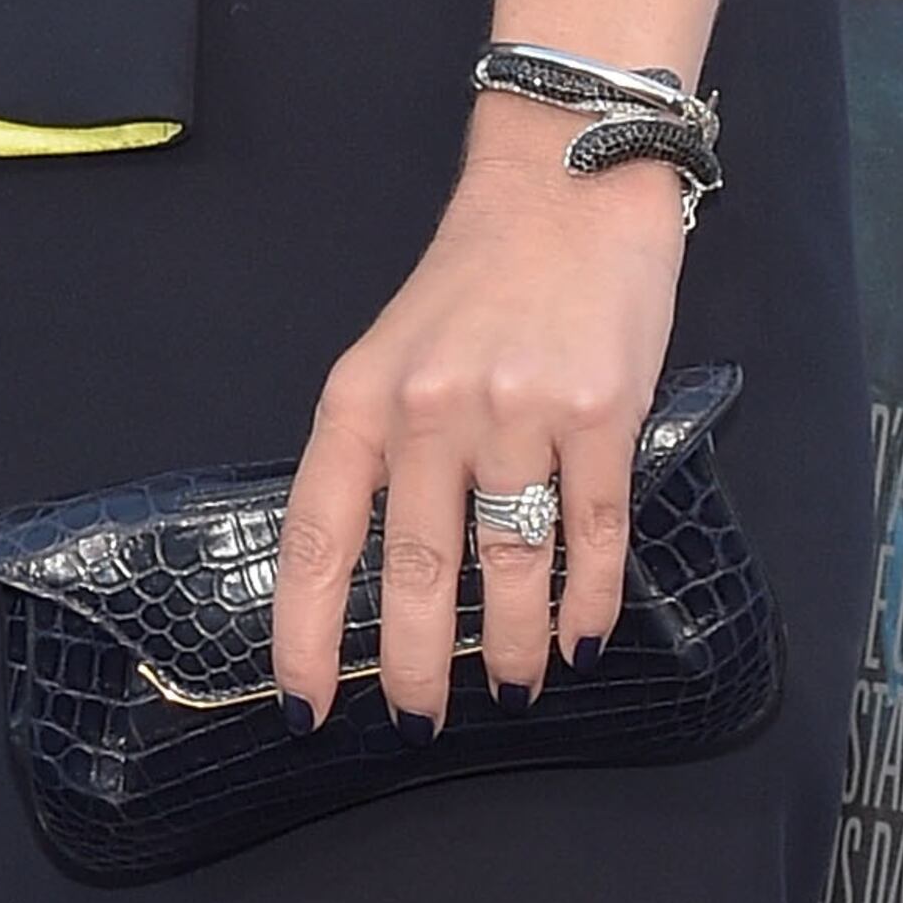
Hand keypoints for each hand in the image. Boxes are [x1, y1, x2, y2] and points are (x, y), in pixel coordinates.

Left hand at [268, 104, 688, 729]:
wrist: (565, 182)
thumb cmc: (478, 277)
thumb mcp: (396, 350)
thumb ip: (383, 446)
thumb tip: (380, 570)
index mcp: (362, 395)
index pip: (319, 534)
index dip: (306, 630)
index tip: (303, 706)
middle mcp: (430, 408)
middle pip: (417, 571)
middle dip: (417, 665)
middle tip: (420, 719)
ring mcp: (516, 411)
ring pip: (510, 566)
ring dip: (512, 645)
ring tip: (511, 686)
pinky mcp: (599, 413)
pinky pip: (593, 535)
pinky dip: (589, 601)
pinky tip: (580, 638)